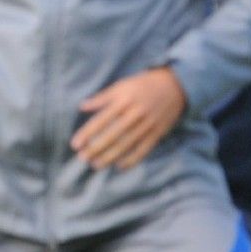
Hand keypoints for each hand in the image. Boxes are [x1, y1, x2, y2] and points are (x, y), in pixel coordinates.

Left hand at [71, 68, 187, 170]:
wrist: (175, 85)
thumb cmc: (142, 85)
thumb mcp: (122, 85)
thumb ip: (102, 98)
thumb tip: (82, 107)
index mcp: (124, 101)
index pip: (101, 120)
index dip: (87, 133)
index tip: (74, 145)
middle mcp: (135, 113)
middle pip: (113, 135)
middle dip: (96, 148)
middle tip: (82, 159)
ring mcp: (148, 124)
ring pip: (127, 144)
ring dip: (110, 157)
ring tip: (96, 165)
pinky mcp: (158, 133)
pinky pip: (143, 149)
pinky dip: (132, 159)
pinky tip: (119, 167)